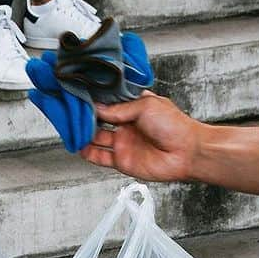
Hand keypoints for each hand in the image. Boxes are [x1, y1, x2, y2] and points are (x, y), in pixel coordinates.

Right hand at [80, 92, 202, 181]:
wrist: (185, 152)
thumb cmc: (173, 125)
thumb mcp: (145, 106)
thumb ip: (120, 109)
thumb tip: (100, 108)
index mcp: (133, 108)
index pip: (109, 103)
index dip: (96, 100)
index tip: (82, 96)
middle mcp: (127, 125)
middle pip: (100, 121)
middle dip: (87, 116)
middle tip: (73, 111)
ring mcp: (123, 143)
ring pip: (97, 138)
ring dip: (85, 134)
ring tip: (73, 129)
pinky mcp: (122, 161)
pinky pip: (101, 157)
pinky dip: (89, 153)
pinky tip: (80, 147)